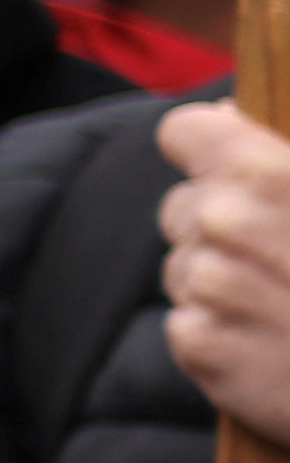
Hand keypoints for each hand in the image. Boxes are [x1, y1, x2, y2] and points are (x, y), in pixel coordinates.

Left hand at [168, 103, 289, 444]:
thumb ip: (286, 158)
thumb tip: (224, 116)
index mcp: (267, 173)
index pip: (185, 134)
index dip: (206, 149)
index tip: (227, 167)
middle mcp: (225, 222)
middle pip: (182, 208)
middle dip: (220, 227)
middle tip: (285, 258)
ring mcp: (210, 286)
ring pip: (185, 270)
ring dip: (222, 285)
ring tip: (289, 306)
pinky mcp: (202, 346)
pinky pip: (189, 326)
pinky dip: (223, 336)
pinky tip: (277, 345)